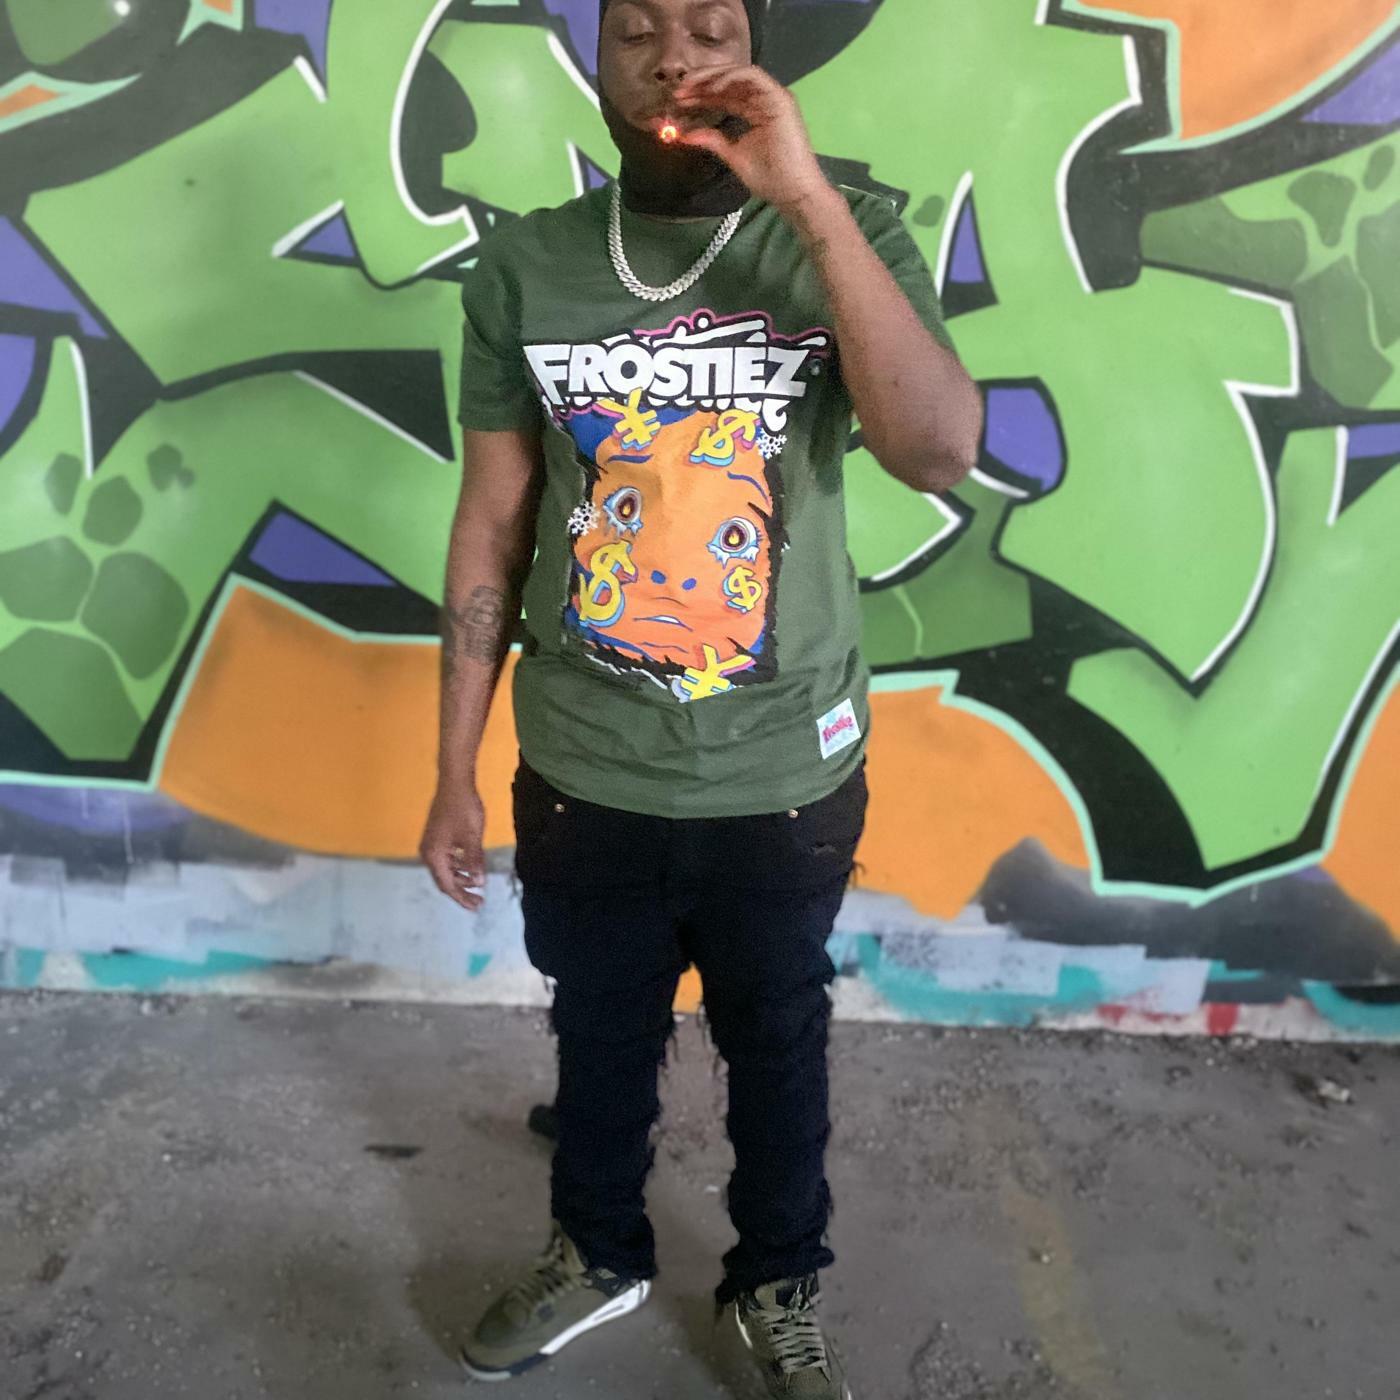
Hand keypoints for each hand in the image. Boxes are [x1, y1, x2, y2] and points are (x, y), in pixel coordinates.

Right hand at [419, 785, 487, 911]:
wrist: (454, 782)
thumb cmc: (464, 809)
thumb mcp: (472, 837)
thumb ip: (474, 861)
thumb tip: (478, 883)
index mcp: (434, 855)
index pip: (447, 884)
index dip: (462, 897)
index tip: (477, 906)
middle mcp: (428, 852)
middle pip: (444, 879)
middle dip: (462, 891)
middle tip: (479, 901)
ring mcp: (431, 844)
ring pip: (445, 869)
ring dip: (461, 878)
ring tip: (477, 885)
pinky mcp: (437, 836)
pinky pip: (446, 858)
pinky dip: (458, 865)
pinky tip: (470, 866)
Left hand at [672, 66, 828, 213]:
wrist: (792, 191)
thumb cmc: (768, 178)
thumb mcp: (732, 155)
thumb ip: (711, 140)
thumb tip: (685, 134)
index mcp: (754, 112)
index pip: (725, 96)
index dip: (701, 94)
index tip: (679, 100)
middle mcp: (764, 100)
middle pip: (730, 81)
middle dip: (702, 82)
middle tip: (679, 90)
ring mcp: (773, 97)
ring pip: (740, 73)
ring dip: (713, 76)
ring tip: (691, 85)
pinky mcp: (780, 97)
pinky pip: (753, 76)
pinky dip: (732, 77)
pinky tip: (712, 88)